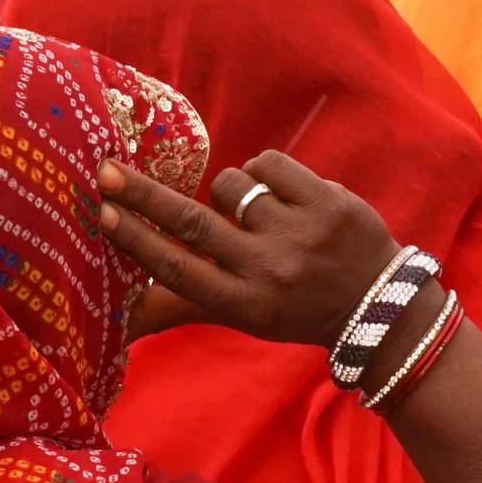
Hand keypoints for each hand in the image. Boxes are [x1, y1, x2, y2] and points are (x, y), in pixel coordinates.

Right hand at [95, 150, 404, 347]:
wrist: (379, 306)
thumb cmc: (293, 309)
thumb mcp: (239, 317)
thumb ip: (180, 308)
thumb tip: (118, 318)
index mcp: (242, 303)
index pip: (179, 270)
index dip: (138, 241)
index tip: (102, 214)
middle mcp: (267, 271)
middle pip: (193, 225)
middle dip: (144, 196)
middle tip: (106, 171)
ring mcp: (299, 234)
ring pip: (232, 185)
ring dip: (230, 189)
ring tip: (254, 212)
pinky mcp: (328, 202)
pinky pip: (269, 164)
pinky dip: (263, 172)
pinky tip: (279, 195)